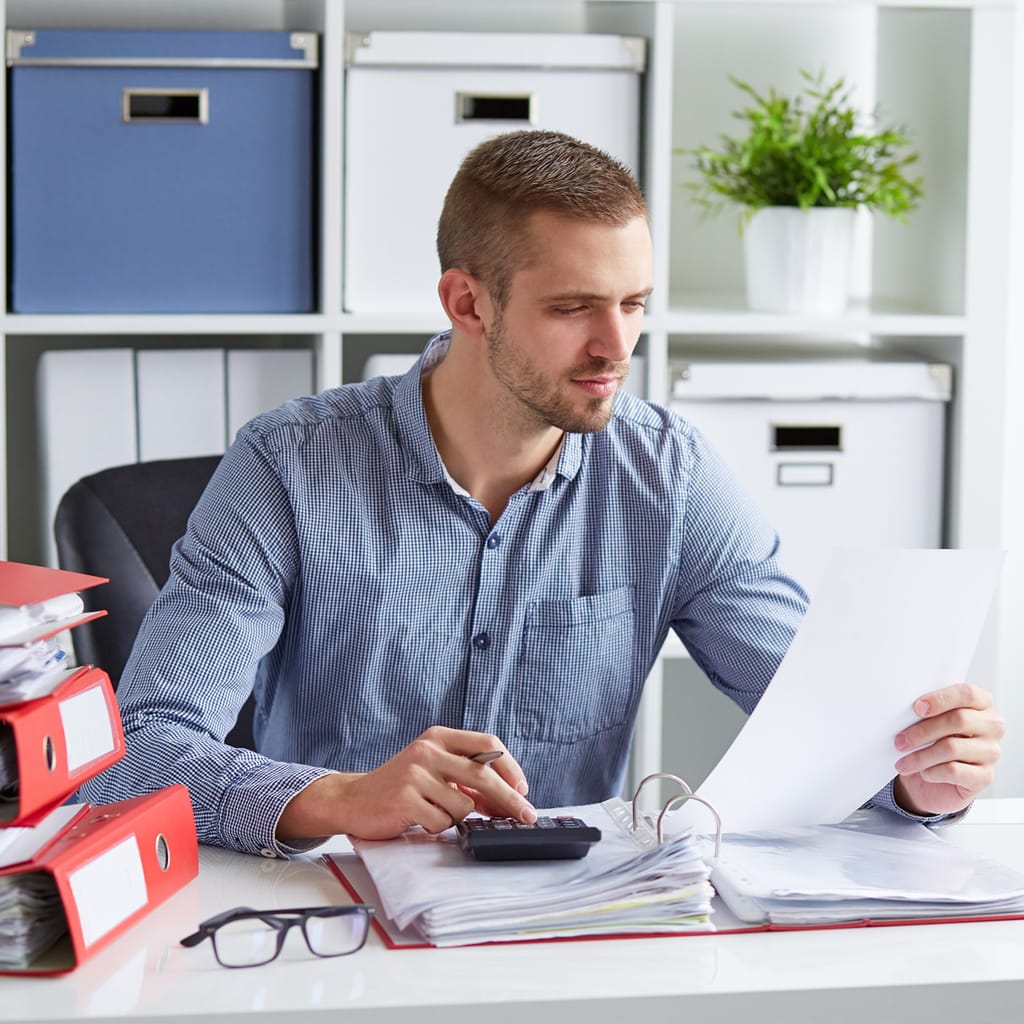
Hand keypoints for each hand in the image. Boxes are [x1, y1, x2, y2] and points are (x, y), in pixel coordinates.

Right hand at [276, 726, 535, 842]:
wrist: (354, 799)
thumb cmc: (400, 786)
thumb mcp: (434, 771)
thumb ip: (467, 779)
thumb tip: (506, 798)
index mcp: (439, 737)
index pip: (488, 744)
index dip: (510, 767)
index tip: (523, 788)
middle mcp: (428, 750)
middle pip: (483, 775)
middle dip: (510, 799)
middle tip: (527, 815)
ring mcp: (415, 773)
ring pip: (463, 804)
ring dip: (457, 816)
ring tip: (435, 811)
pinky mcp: (405, 798)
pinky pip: (441, 822)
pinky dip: (438, 827)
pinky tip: (421, 818)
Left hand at [892, 683, 1003, 815]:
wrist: (934, 781)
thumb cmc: (931, 741)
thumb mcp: (928, 721)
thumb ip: (926, 710)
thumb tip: (904, 709)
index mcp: (981, 704)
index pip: (967, 693)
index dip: (941, 699)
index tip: (917, 708)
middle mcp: (992, 726)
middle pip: (959, 720)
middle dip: (923, 731)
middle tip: (899, 741)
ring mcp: (991, 752)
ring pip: (952, 748)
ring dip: (920, 756)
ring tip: (903, 762)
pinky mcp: (985, 776)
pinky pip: (954, 771)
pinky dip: (932, 772)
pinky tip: (923, 773)